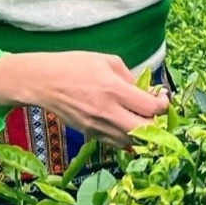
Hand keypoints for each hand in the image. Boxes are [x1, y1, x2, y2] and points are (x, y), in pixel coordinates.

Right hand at [0, 51, 169, 148]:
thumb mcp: (108, 61)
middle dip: (159, 124)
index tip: (162, 97)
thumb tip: (149, 92)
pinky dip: (128, 138)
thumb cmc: (75, 65)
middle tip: (159, 113)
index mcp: (113, 90)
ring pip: (131, 141)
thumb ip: (131, 78)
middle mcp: (106, 112)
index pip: (150, 108)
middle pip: (145, 131)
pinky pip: (116, 143)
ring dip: (144, 133)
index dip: (164, 105)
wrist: (42, 82)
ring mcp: (96, 126)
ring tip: (145, 119)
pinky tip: (130, 126)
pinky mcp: (89, 134)